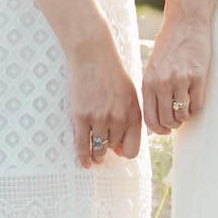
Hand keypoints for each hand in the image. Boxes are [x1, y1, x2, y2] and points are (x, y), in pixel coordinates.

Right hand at [67, 39, 144, 166]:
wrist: (92, 55)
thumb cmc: (111, 73)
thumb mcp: (129, 95)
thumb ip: (129, 118)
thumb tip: (121, 144)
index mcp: (134, 114)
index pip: (133, 149)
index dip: (124, 152)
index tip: (117, 150)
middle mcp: (119, 119)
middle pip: (114, 148)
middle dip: (108, 148)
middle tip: (101, 145)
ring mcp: (100, 119)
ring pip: (99, 149)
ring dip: (96, 154)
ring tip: (93, 154)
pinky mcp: (82, 116)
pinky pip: (83, 145)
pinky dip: (83, 156)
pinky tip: (84, 162)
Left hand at [143, 4, 212, 135]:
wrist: (185, 23)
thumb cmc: (168, 45)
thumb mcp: (153, 66)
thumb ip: (152, 88)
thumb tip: (156, 113)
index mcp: (148, 81)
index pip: (150, 118)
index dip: (158, 129)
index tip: (164, 129)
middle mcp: (162, 83)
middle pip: (167, 120)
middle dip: (173, 125)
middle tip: (177, 120)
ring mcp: (180, 80)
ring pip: (182, 115)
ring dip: (184, 117)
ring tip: (185, 110)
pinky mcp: (198, 77)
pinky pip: (196, 105)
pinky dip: (195, 109)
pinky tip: (194, 102)